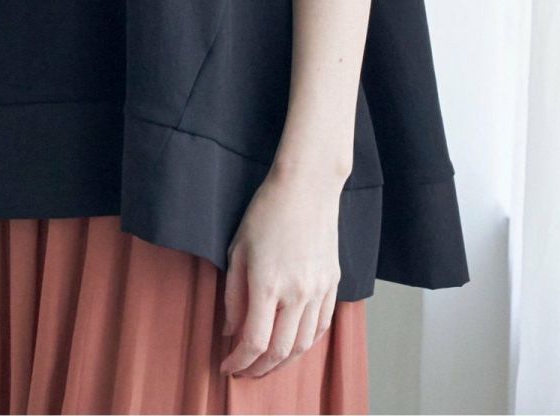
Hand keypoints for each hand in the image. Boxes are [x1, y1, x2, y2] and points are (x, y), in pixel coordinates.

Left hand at [219, 165, 343, 379]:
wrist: (307, 186)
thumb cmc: (266, 211)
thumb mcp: (238, 250)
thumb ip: (234, 295)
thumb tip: (231, 330)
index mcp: (267, 284)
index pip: (254, 342)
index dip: (238, 361)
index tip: (225, 366)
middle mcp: (297, 292)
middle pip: (280, 351)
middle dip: (260, 370)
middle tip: (245, 372)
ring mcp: (319, 289)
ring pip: (305, 344)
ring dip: (284, 362)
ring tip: (267, 365)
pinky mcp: (333, 282)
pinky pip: (323, 325)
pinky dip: (308, 342)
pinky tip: (295, 344)